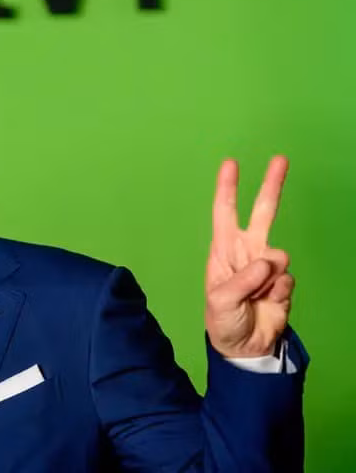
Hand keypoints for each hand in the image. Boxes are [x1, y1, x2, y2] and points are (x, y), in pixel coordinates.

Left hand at [205, 156, 293, 357]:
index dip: (227, 189)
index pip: (225, 213)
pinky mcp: (284, 283)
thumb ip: (242, 281)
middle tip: (280, 159)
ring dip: (267, 280)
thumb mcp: (220, 302)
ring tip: (254, 298)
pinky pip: (287, 281)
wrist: (245, 348)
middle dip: (271, 185)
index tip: (231, 164)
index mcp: (224, 250)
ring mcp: (267, 266)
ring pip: (278, 255)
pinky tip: (268, 304)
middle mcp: (247, 251)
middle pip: (262, 212)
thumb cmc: (223, 321)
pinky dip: (278, 294)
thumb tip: (269, 262)